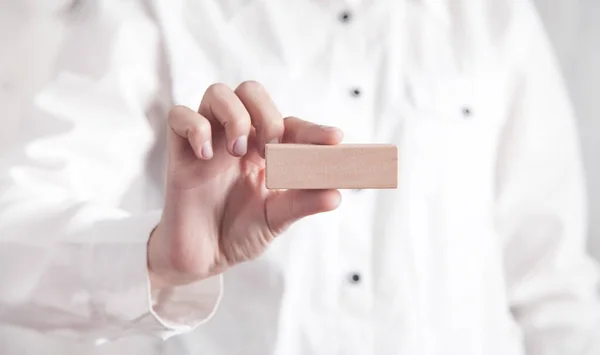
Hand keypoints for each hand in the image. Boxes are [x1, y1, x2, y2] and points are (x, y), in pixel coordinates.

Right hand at [148, 81, 342, 287]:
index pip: (290, 124)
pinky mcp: (179, 151)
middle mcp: (239, 139)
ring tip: (238, 153)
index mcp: (266, 151)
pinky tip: (205, 157)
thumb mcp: (275, 220)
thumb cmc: (240, 233)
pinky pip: (179, 116)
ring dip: (234, 116)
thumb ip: (301, 203)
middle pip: (251, 91)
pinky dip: (195, 128)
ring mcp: (209, 141)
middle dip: (266, 113)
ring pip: (217, 93)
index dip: (312, 129)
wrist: (202, 257)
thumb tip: (336, 195)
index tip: (334, 140)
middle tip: (271, 149)